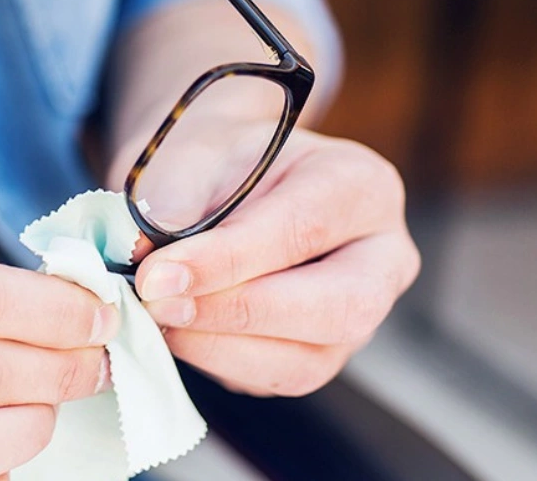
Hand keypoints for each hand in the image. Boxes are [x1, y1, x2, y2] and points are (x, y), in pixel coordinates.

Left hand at [109, 121, 419, 396]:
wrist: (217, 180)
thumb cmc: (215, 163)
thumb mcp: (193, 157)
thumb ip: (177, 205)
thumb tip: (155, 268)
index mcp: (361, 186)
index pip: (304, 229)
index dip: (227, 260)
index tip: (159, 275)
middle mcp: (381, 257)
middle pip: (337, 308)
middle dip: (237, 313)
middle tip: (159, 303)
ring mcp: (360, 316)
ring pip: (308, 361)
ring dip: (219, 346)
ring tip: (157, 317)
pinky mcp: (321, 354)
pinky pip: (276, 378)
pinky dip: (216, 361)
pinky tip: (174, 331)